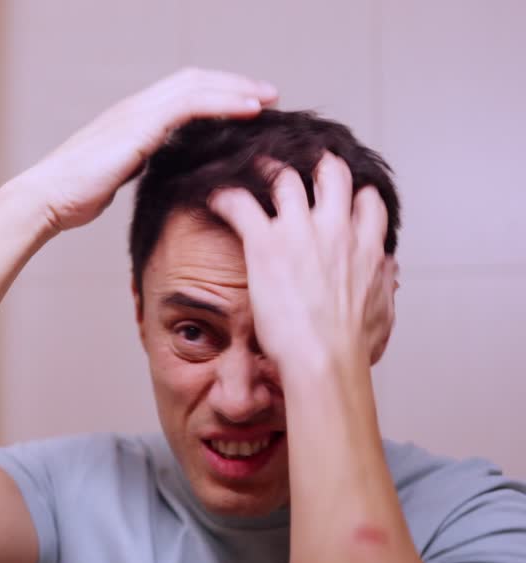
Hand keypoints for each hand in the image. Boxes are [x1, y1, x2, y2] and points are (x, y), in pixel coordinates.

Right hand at [17, 68, 277, 234]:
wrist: (44, 200)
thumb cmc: (70, 200)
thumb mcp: (113, 180)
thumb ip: (135, 168)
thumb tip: (153, 172)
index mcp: (129, 120)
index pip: (180, 94)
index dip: (216, 94)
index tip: (246, 107)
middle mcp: (134, 108)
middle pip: (194, 80)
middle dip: (234, 84)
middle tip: (268, 95)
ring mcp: (136, 113)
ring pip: (197, 85)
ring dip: (237, 88)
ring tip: (268, 98)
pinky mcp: (140, 126)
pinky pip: (192, 104)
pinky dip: (226, 103)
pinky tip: (250, 111)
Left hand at [209, 153, 397, 373]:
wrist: (324, 359)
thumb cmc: (352, 347)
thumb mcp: (383, 313)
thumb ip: (385, 285)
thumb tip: (387, 271)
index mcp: (367, 246)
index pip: (366, 201)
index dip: (353, 191)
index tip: (341, 192)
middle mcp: (336, 229)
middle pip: (330, 174)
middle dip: (315, 164)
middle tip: (298, 164)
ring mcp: (300, 231)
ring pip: (284, 179)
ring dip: (266, 170)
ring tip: (252, 168)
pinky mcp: (265, 242)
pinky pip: (240, 204)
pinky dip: (225, 196)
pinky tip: (215, 197)